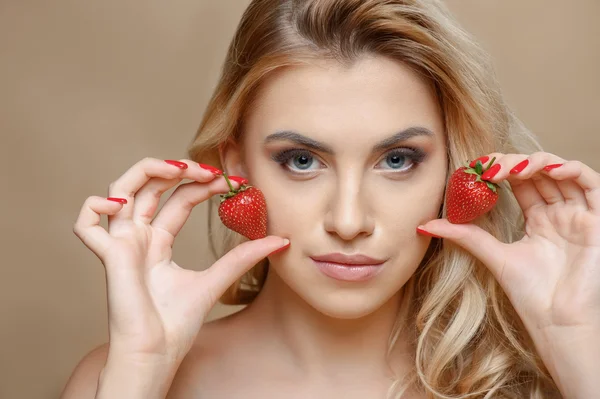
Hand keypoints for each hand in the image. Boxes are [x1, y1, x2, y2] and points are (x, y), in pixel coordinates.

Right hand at [73, 158, 288, 363]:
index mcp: (158, 242)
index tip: (230, 180)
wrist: (157, 352)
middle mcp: (138, 237)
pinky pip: (86, 223)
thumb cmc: (178, 324)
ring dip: (145, 171)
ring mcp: (121, 243)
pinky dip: (95, 206)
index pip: (179, 198)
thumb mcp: (218, 279)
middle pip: (151, 186)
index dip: (202, 184)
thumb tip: (281, 240)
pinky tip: (122, 203)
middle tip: (209, 169)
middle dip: (179, 170)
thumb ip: (244, 257)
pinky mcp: (108, 255)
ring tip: (178, 168)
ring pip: (119, 190)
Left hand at [418, 151, 599, 391]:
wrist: (555, 321)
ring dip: (538, 162)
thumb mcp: (492, 255)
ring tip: (512, 168)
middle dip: (514, 163)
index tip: (478, 169)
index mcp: (538, 220)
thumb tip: (424, 225)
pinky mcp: (597, 221)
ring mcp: (579, 216)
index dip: (502, 168)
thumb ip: (464, 235)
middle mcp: (559, 214)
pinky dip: (572, 169)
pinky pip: (592, 184)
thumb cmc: (530, 294)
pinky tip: (548, 169)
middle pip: (539, 173)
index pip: (521, 182)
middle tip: (490, 168)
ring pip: (563, 173)